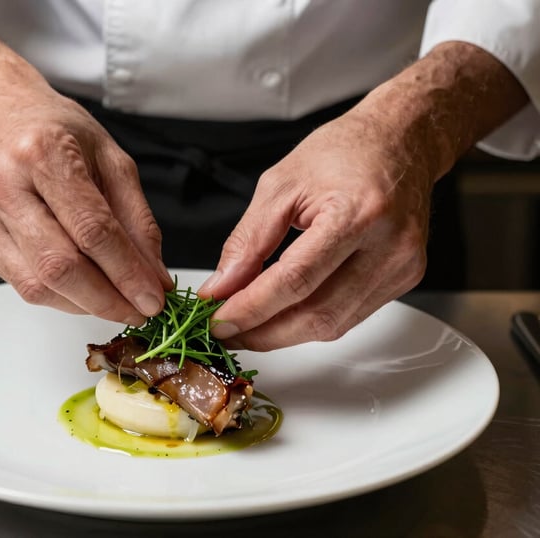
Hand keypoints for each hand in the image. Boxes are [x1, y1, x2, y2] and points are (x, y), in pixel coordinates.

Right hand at [0, 8, 171, 324]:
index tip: (153, 298)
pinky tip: (81, 288)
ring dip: (84, 304)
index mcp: (44, 153)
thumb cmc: (55, 130)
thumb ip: (137, 219)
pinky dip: (59, 296)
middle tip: (137, 311)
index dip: (127, 273)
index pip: (93, 230)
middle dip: (106, 300)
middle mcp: (4, 184)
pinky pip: (20, 284)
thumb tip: (154, 275)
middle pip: (60, 266)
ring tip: (114, 302)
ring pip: (37, 285)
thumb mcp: (112, 158)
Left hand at [199, 39, 528, 350]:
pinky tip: (283, 314)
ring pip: (333, 325)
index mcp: (358, 212)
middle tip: (226, 332)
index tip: (218, 322)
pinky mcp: (405, 279)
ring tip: (247, 326)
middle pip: (317, 314)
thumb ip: (248, 241)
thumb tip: (222, 287)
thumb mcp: (280, 184)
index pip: (296, 279)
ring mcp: (402, 267)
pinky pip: (349, 316)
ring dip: (283, 333)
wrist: (401, 141)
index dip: (252, 308)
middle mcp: (390, 246)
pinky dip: (309, 321)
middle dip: (264, 332)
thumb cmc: (344, 152)